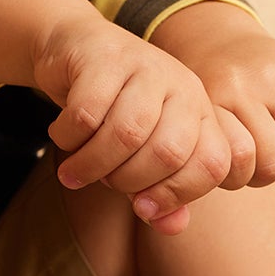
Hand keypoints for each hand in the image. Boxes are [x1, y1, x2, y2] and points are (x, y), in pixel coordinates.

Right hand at [31, 13, 232, 233]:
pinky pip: (86, 114)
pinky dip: (68, 137)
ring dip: (91, 164)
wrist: (75, 48)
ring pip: (126, 134)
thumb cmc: (114, 109)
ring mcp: (146, 67)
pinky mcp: (105, 57)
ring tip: (73, 172)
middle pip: (168, 153)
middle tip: (103, 182)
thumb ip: (161, 192)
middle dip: (127, 181)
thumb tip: (172, 227)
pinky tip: (62, 136)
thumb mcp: (142, 152)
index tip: (141, 207)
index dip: (177, 195)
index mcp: (201, 113)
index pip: (212, 164)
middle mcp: (182, 86)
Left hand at [149, 3, 274, 187]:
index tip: (224, 168)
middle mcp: (242, 85)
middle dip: (263, 174)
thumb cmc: (194, 101)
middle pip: (272, 165)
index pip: (233, 167)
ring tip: (270, 146)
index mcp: (207, 100)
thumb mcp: (183, 124)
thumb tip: (167, 223)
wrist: (213, 37)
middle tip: (250, 162)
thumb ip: (180, 170)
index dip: (234, 179)